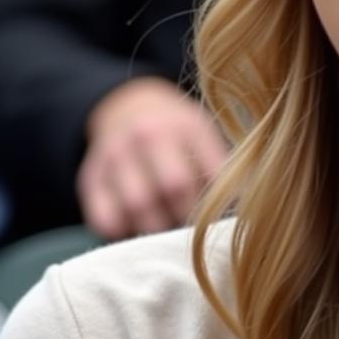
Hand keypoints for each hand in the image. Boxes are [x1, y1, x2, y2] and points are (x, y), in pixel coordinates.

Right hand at [78, 77, 228, 238]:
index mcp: (186, 125)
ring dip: (157, 228)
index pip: (209, 171)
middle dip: (188, 217)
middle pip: (174, 187)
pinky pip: (103, 217)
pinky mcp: (90, 177)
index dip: (217, 203)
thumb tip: (247, 211)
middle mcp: (148, 135)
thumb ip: (221, 166)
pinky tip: (136, 230)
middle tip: (192, 229)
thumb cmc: (177, 130)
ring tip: (166, 232)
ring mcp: (115, 155)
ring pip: (138, 205)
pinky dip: (122, 232)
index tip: (218, 219)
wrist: (127, 105)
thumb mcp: (203, 132)